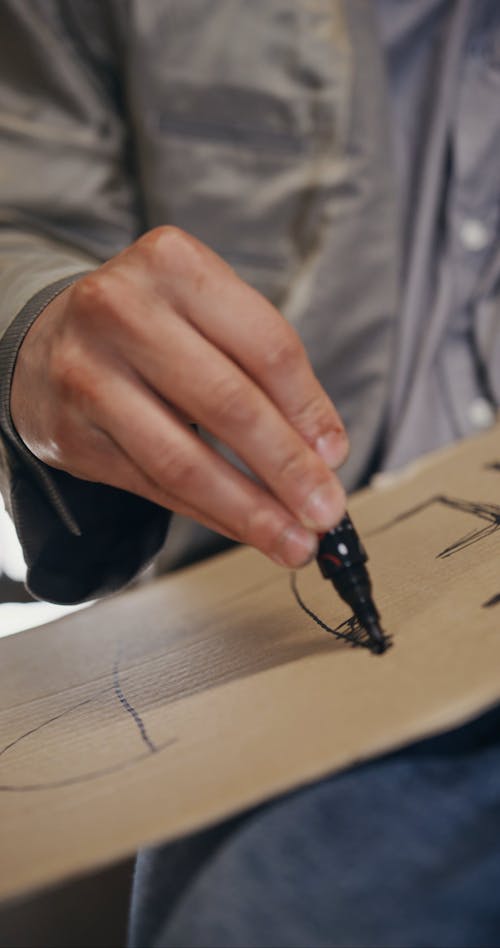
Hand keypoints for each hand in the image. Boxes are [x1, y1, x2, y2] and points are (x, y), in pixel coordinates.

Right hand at [11, 227, 347, 566]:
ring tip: (294, 540)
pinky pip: (155, 487)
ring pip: (184, 460)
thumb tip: (321, 450)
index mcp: (172, 264)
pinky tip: (245, 527)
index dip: (309, 409)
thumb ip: (262, 368)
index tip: (335, 455)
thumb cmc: (147, 326)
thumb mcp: (206, 314)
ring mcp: (88, 374)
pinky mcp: (72, 433)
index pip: (264, 346)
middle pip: (227, 404)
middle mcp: (121, 310)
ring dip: (250, 511)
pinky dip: (210, 514)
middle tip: (325, 510)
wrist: (49, 341)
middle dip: (287, 468)